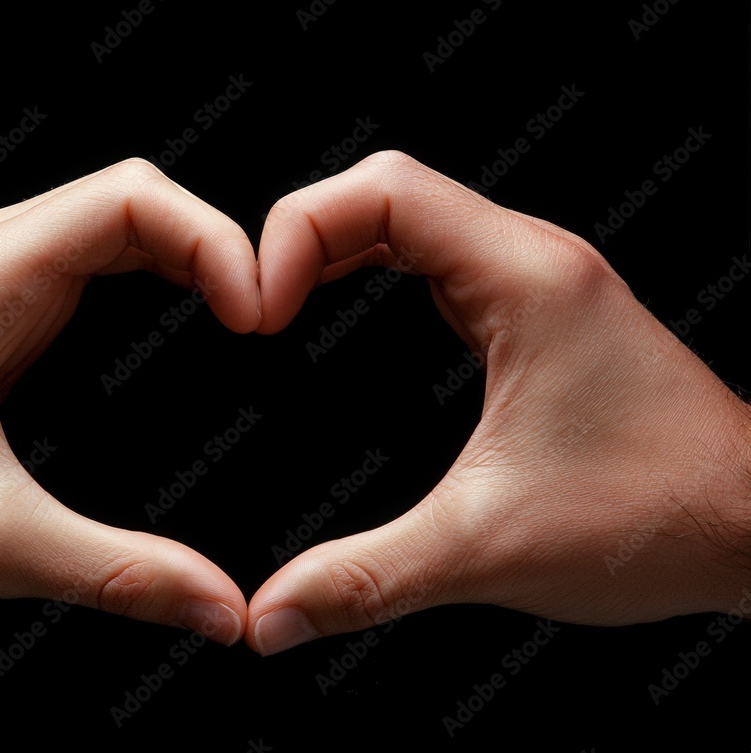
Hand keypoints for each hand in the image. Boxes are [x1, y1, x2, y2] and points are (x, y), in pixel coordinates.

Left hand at [0, 159, 258, 645]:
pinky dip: (144, 281)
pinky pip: (81, 265)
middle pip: (129, 200)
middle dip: (210, 247)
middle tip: (260, 319)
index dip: (215, 241)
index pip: (130, 200)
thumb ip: (120, 573)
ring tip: (234, 316)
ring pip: (106, 225)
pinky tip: (173, 325)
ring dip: (179, 259)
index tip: (257, 315)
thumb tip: (220, 606)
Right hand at [247, 150, 750, 654]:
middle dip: (307, 237)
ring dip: (341, 249)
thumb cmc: (661, 517)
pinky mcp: (541, 315)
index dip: (297, 234)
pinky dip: (380, 270)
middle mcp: (534, 262)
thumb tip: (271, 615)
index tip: (261, 314)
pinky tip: (351, 310)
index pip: (381, 192)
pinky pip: (443, 260)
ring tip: (285, 302)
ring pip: (417, 218)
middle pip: (389, 192)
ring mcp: (540, 283)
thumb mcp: (488, 549)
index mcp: (523, 280)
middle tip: (260, 310)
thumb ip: (367, 579)